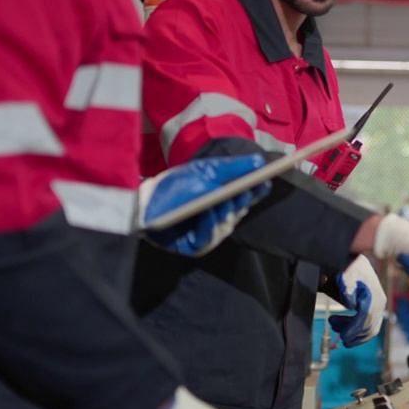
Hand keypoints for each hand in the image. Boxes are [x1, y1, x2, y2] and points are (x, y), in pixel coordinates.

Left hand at [139, 155, 271, 255]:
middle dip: (241, 201)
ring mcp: (207, 234)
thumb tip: (259, 161)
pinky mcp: (194, 247)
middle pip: (238, 211)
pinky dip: (209, 225)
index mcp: (223, 199)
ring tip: (225, 201)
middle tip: (245, 191)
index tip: (266, 182)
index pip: (246, 196)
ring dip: (225, 213)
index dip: (256, 191)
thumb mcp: (204, 171)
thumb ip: (231, 167)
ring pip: (226, 226)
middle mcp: (219, 218)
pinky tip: (209, 212)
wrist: (143, 202)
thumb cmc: (174, 186)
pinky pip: (207, 237)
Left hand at [327, 255, 385, 347]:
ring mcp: (379, 307)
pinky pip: (369, 326)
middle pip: (369, 326)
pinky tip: (345, 329)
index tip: (343, 337)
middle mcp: (380, 303)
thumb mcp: (347, 277)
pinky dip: (357, 331)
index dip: (354, 328)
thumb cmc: (350, 270)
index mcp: (374, 296)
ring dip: (354, 334)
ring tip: (337, 329)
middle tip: (339, 337)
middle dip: (353, 334)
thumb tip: (351, 304)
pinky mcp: (375, 310)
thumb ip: (347, 289)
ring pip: (370, 328)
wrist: (357, 264)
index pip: (366, 316)